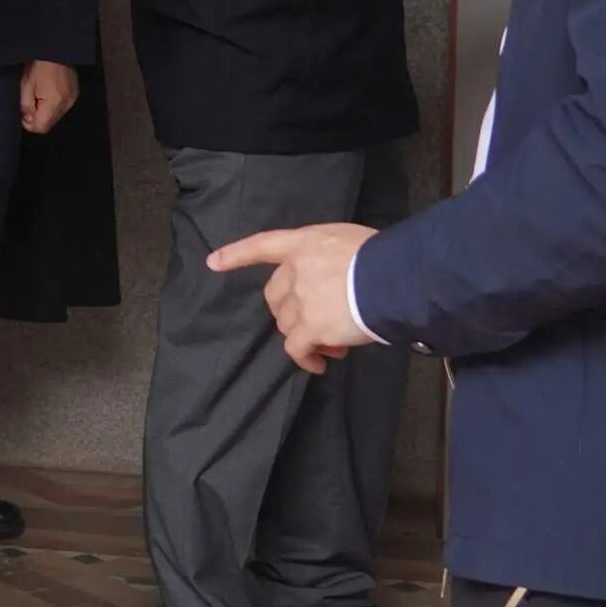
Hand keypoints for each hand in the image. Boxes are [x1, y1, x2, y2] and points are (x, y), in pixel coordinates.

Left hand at [18, 60, 78, 134]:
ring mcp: (72, 100)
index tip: (23, 114)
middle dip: (37, 118)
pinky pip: (62, 108)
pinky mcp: (74, 95)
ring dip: (45, 112)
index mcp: (54, 102)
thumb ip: (26, 106)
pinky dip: (53, 106)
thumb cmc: (39, 65)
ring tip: (39, 95)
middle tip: (30, 101)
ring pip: (56, 117)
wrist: (57, 49)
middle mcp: (66, 104)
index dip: (29, 124)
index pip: (41, 127)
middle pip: (49, 124)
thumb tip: (27, 121)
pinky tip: (48, 93)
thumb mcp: (26, 85)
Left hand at [205, 223, 376, 374]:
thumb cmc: (382, 255)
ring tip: (334, 344)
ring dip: (306, 336)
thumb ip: (329, 258)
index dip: (237, 255)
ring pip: (288, 324)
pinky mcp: (310, 327)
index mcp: (303, 243)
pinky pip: (297, 349)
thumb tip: (337, 285)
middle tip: (318, 325)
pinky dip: (304, 359)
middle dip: (291, 311)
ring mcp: (300, 300)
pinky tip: (319, 365)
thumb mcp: (348, 241)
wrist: (392, 277)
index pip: (263, 245)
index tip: (213, 263)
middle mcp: (295, 270)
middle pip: (276, 296)